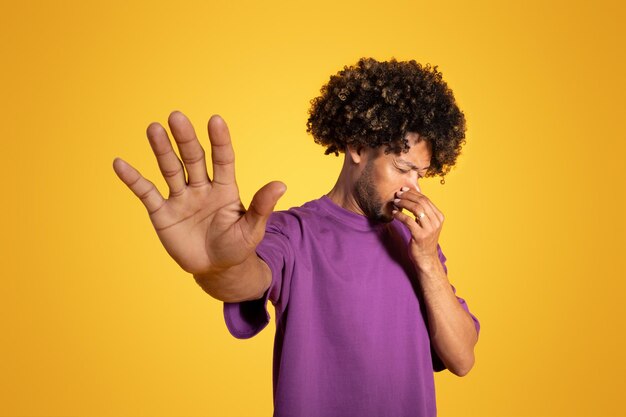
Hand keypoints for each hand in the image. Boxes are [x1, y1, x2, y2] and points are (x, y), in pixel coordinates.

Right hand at [112, 111, 285, 274]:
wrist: (217, 269)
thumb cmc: (238, 246)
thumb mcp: (252, 229)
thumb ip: (261, 206)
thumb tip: (281, 184)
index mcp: (225, 188)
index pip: (223, 159)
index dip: (219, 141)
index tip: (215, 120)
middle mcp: (201, 187)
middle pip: (192, 158)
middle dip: (185, 139)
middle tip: (177, 117)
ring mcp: (181, 198)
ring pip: (170, 169)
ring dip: (161, 150)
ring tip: (153, 128)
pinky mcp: (162, 213)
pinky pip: (146, 193)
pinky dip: (133, 179)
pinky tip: (119, 163)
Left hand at [392, 187, 443, 265]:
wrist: (426, 258)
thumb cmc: (424, 240)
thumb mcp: (427, 224)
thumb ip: (423, 212)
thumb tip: (410, 196)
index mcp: (439, 216)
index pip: (426, 199)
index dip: (413, 193)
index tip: (403, 189)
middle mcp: (436, 221)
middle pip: (421, 202)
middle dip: (408, 196)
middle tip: (397, 194)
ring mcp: (429, 229)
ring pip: (416, 209)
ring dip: (404, 203)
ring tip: (395, 202)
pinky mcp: (420, 236)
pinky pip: (408, 220)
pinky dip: (400, 215)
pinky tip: (394, 213)